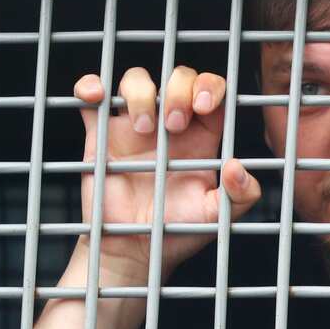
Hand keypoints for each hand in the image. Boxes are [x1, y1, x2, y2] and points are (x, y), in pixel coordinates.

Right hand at [73, 65, 258, 280]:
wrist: (136, 251)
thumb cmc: (179, 232)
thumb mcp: (218, 217)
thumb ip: (240, 196)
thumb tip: (237, 167)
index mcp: (201, 137)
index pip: (211, 92)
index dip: (210, 87)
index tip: (204, 107)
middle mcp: (169, 125)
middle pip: (178, 77)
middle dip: (178, 90)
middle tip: (174, 126)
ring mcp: (133, 126)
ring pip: (136, 79)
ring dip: (141, 91)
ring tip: (143, 127)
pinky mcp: (100, 135)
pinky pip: (90, 97)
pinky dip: (89, 86)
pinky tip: (95, 96)